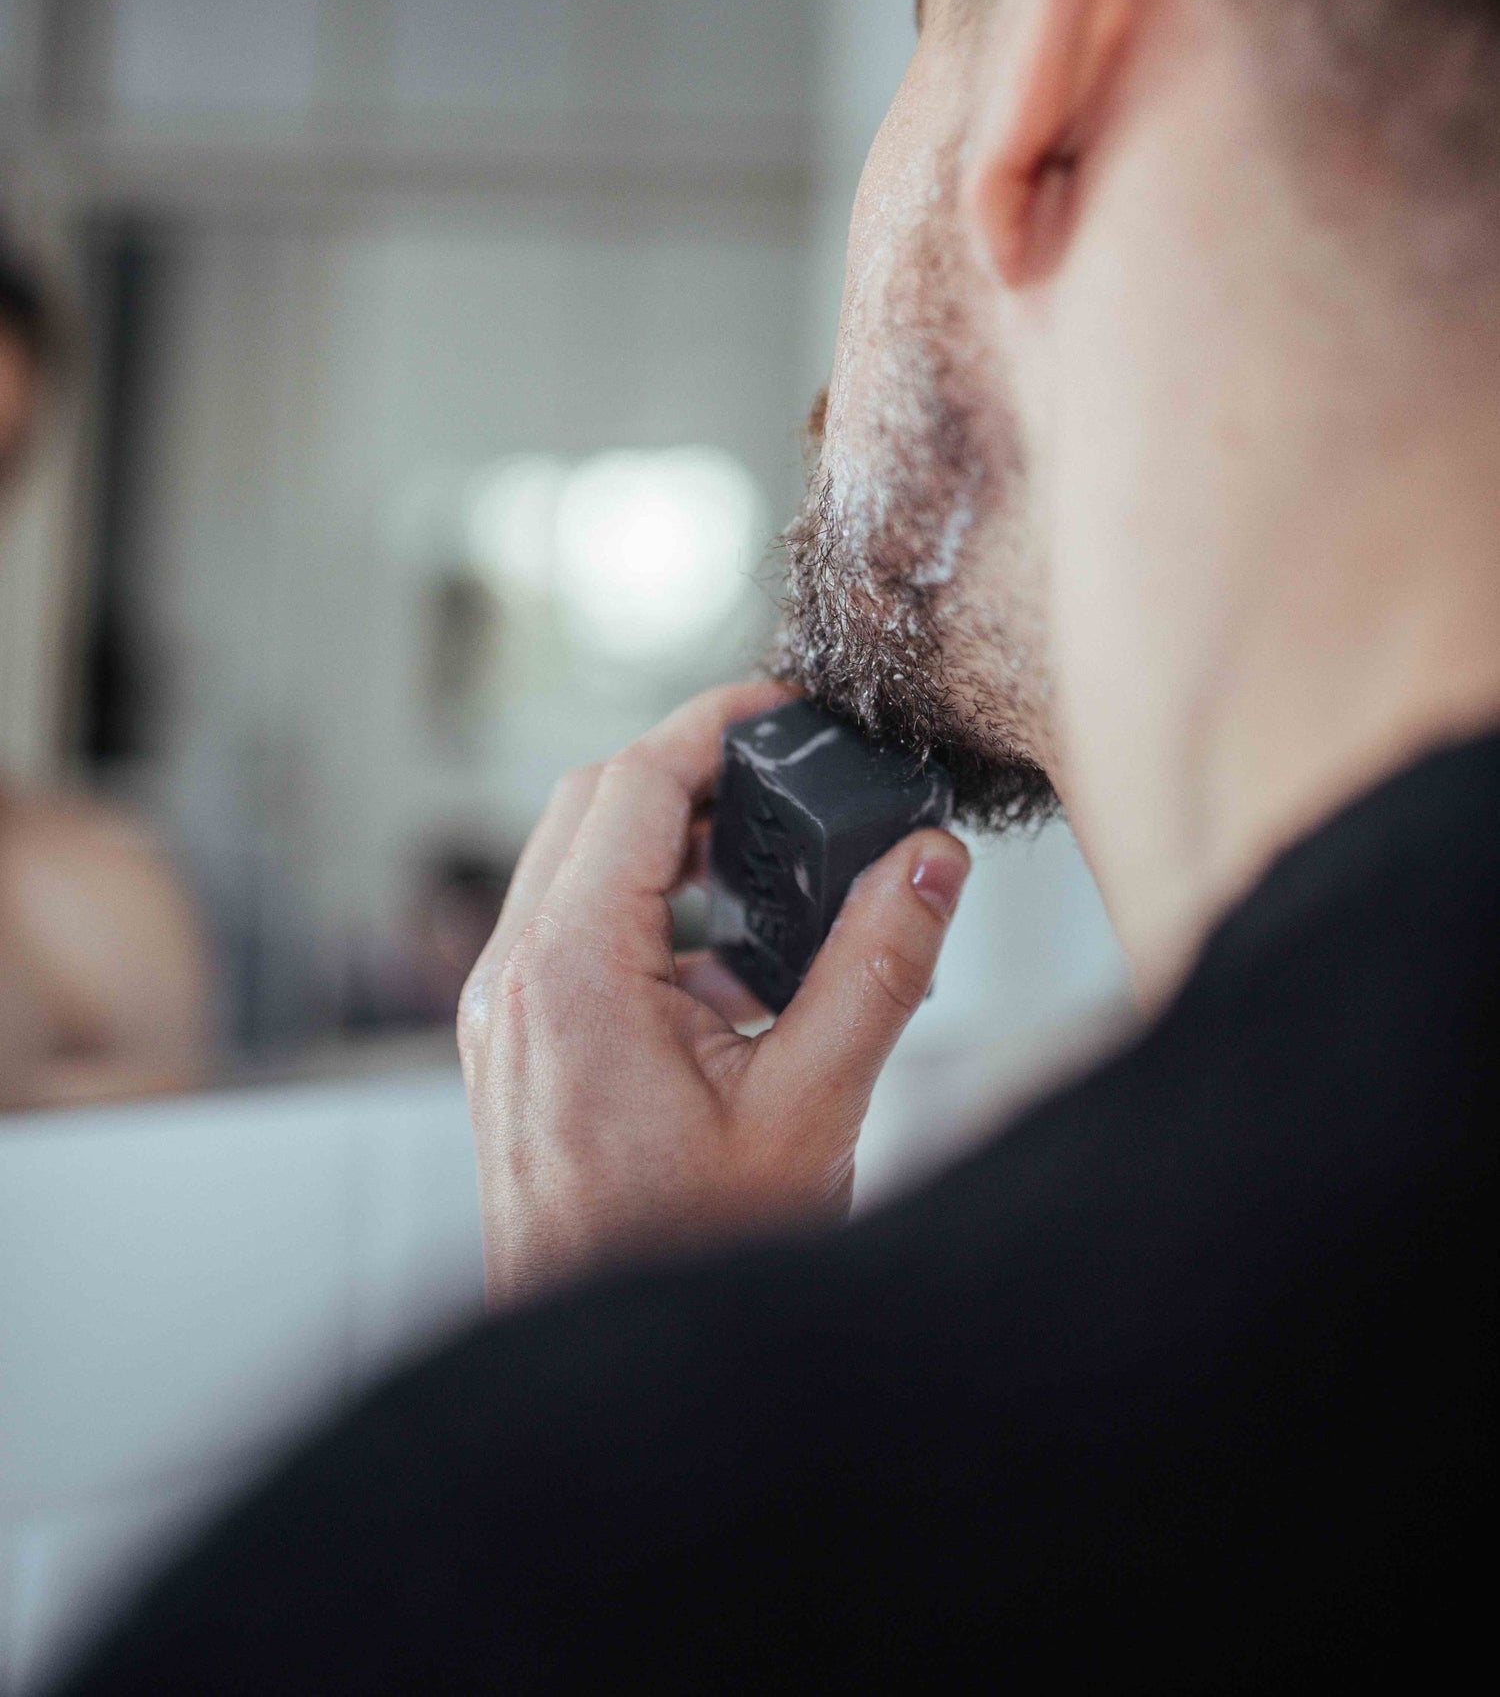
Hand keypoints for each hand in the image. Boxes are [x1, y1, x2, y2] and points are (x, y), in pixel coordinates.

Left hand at [457, 681, 969, 1305]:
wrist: (611, 1385)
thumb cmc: (685, 1261)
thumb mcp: (810, 1107)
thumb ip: (878, 970)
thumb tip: (930, 863)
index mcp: (568, 975)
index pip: (631, 784)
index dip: (712, 722)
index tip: (783, 703)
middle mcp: (511, 980)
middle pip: (589, 804)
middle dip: (689, 770)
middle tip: (785, 769)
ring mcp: (500, 1015)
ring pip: (573, 861)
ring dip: (665, 838)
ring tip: (767, 857)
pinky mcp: (513, 1046)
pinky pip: (568, 928)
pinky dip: (642, 907)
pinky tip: (727, 962)